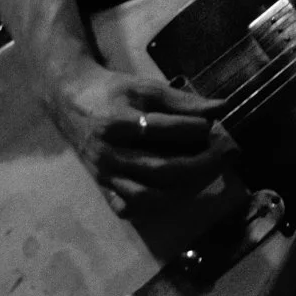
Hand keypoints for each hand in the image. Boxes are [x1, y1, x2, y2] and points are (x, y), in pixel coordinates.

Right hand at [49, 58, 226, 210]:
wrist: (71, 101)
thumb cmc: (113, 92)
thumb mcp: (145, 87)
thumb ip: (182, 99)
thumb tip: (221, 108)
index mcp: (116, 122)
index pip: (159, 130)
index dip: (191, 129)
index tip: (213, 125)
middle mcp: (108, 154)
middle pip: (159, 170)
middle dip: (199, 165)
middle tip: (224, 154)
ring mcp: (105, 175)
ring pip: (147, 196)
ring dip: (184, 189)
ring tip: (207, 174)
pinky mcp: (103, 187)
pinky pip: (128, 208)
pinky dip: (154, 207)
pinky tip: (176, 193)